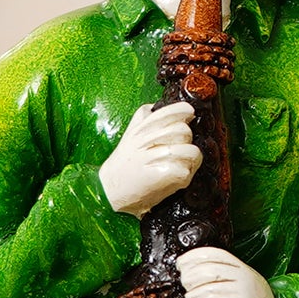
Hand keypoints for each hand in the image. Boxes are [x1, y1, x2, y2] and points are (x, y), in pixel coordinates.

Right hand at [98, 102, 199, 216]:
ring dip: (191, 159)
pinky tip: (178, 176)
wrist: (107, 192)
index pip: (167, 112)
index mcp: (140, 130)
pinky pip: (184, 170)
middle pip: (183, 130)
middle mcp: (145, 141)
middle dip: (187, 140)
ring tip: (183, 164)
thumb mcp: (129, 136)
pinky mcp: (160, 176)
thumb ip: (142, 120)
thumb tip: (156, 106)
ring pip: (189, 150)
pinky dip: (185, 175)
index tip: (189, 114)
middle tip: (181, 148)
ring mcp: (153, 158)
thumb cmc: (122, 166)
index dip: (182, 111)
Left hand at [176, 247, 280, 297]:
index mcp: (244, 268)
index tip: (181, 263)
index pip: (215, 253)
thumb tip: (193, 272)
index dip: (193, 256)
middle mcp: (245, 275)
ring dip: (192, 294)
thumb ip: (226, 277)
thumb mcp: (245, 287)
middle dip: (190, 276)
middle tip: (185, 284)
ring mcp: (244, 289)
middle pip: (208, 268)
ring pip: (207, 286)